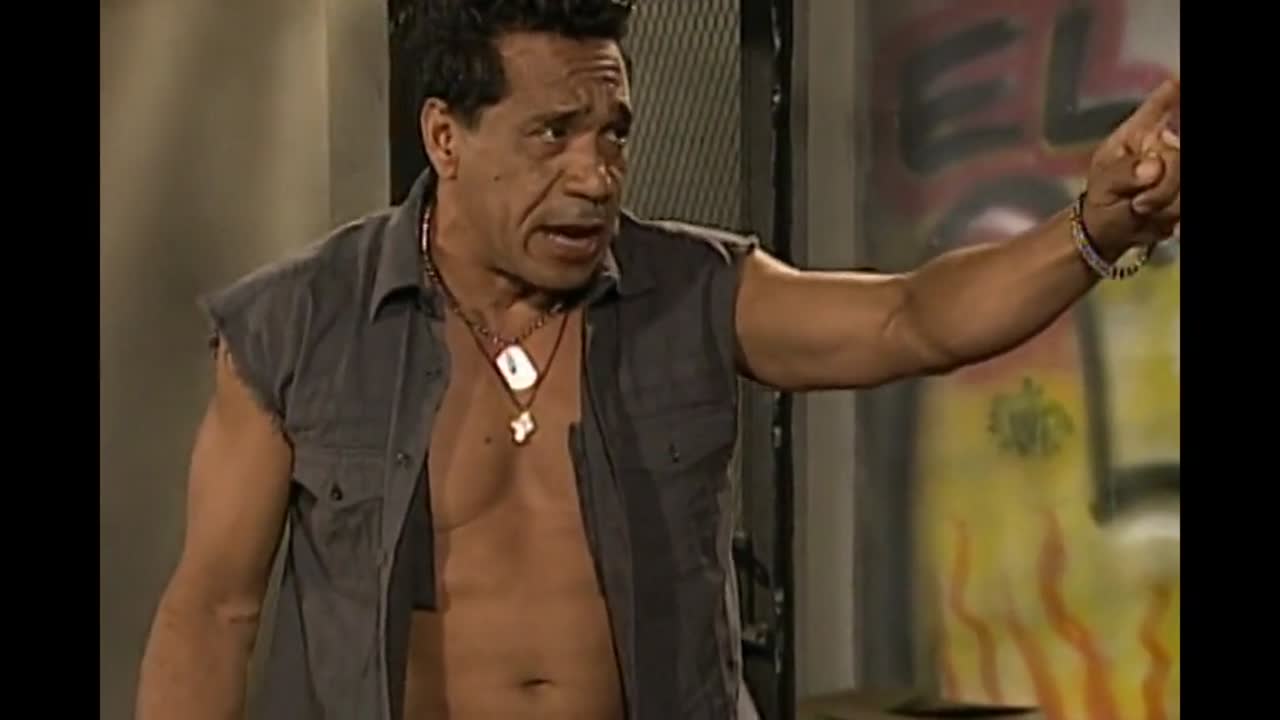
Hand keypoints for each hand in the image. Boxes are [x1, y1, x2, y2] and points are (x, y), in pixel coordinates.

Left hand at [1081, 78, 1180, 255]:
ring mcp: (1177, 169)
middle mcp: (1163, 146)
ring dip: (1167, 203)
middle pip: (1178, 157)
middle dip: (1164, 185)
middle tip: (1139, 204)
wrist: (1111, 234)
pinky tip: (1159, 220)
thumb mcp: (1105, 186)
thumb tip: (1153, 167)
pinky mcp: (1182, 190)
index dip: (1168, 95)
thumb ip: (1125, 174)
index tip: (1177, 81)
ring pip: (1184, 181)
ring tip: (1142, 211)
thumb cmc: (1102, 201)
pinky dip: (1174, 213)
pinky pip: (1185, 200)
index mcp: (1137, 135)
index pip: (1155, 108)